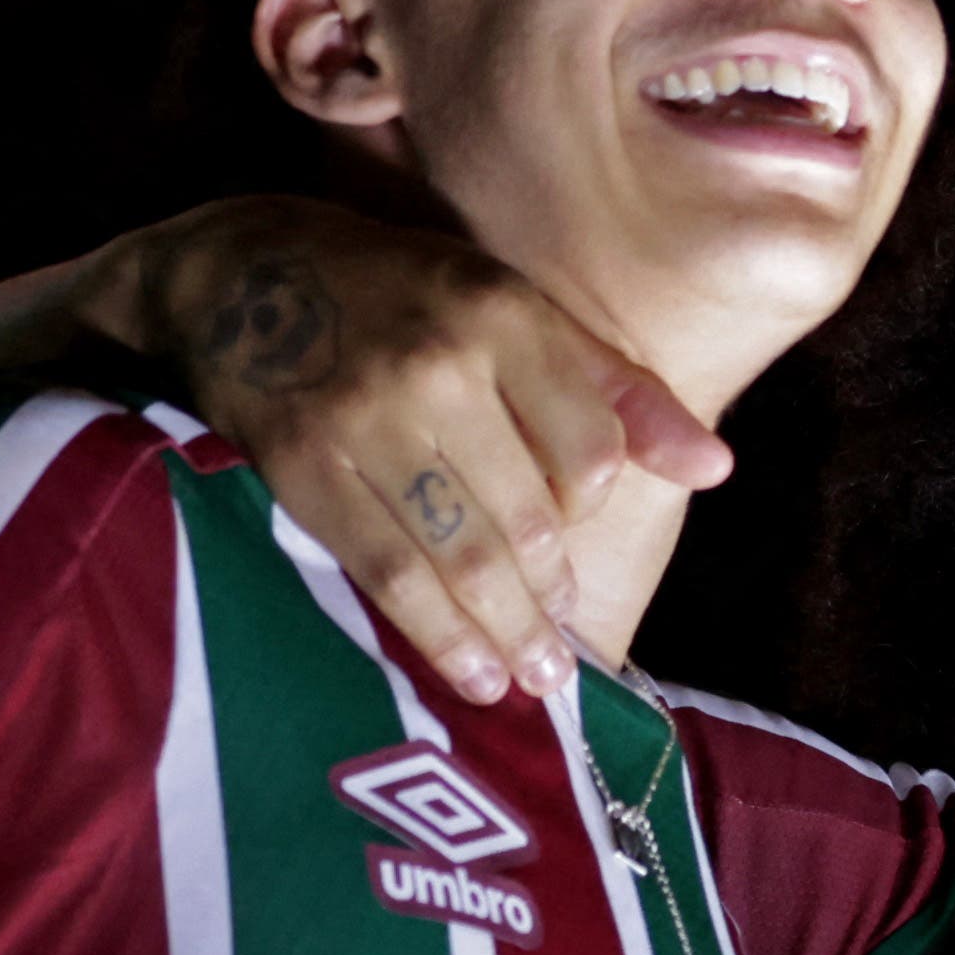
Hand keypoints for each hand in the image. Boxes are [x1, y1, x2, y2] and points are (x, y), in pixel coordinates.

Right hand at [90, 196, 731, 711]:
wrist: (240, 274)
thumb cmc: (400, 296)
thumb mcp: (513, 308)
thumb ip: (615, 389)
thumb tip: (714, 468)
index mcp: (503, 317)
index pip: (588, 450)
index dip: (591, 508)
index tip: (572, 537)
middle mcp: (439, 367)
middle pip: (528, 518)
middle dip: (550, 599)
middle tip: (559, 654)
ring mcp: (365, 419)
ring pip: (461, 556)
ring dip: (505, 632)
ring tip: (531, 680)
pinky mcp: (302, 467)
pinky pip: (386, 570)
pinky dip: (435, 634)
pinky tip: (470, 672)